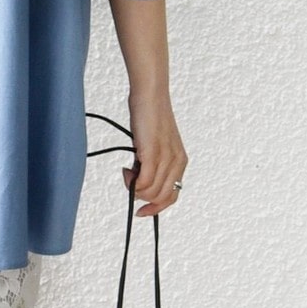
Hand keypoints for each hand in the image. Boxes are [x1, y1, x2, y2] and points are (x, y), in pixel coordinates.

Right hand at [122, 91, 187, 216]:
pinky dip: (132, 182)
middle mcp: (177, 163)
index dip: (155, 208)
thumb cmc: (149, 117)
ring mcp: (166, 159)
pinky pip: (144, 182)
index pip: (172, 197)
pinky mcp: (153, 154)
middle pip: (160, 198)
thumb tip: (139, 182)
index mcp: (180, 162)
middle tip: (129, 178)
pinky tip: (126, 169)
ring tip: (127, 171)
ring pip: (151, 192)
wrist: (150, 96)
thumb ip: (151, 164)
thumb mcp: (154, 146)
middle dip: (140, 196)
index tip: (140, 211)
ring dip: (134, 188)